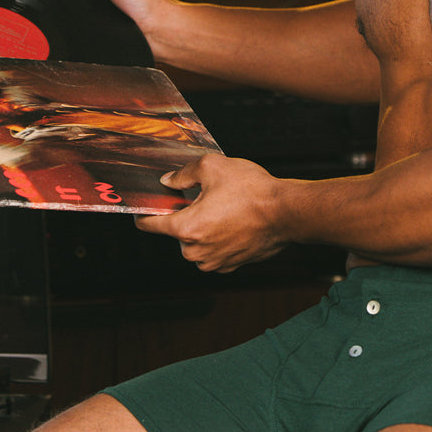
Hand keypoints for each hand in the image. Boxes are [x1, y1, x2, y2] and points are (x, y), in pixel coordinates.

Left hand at [135, 152, 289, 273]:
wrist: (287, 212)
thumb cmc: (253, 191)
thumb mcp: (213, 166)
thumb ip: (184, 174)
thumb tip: (169, 181)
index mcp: (186, 228)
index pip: (150, 225)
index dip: (144, 213)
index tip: (144, 208)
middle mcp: (197, 251)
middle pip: (176, 233)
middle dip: (185, 216)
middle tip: (205, 198)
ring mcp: (214, 261)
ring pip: (196, 243)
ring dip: (203, 228)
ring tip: (224, 209)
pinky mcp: (231, 265)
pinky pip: (214, 251)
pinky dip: (219, 238)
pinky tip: (233, 222)